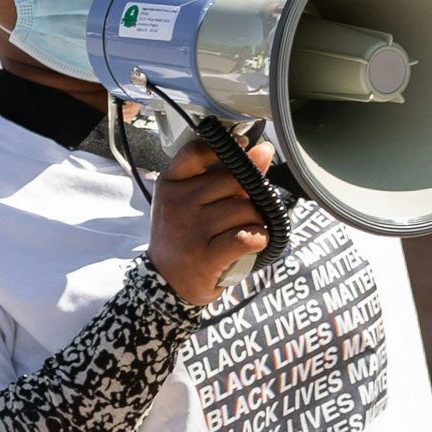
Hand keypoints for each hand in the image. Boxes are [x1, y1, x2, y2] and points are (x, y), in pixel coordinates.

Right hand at [149, 131, 274, 308]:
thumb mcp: (194, 201)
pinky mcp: (206, 256)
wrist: (167, 282)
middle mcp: (177, 203)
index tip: (244, 153)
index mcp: (171, 184)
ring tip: (244, 230)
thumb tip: (264, 150)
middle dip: (249, 193)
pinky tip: (254, 242)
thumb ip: (230, 174)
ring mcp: (190, 230)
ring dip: (256, 220)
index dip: (227, 149)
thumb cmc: (185, 236)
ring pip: (246, 209)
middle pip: (234, 180)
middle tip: (244, 210)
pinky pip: (248, 236)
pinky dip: (260, 239)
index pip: (197, 151)